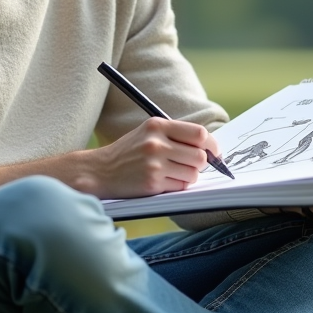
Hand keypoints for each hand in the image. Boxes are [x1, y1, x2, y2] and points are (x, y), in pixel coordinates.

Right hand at [78, 117, 218, 198]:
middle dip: (201, 163)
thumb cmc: (128, 152)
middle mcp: (156, 143)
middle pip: (200, 156)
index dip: (212, 145)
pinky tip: (165, 182)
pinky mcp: (152, 183)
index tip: (213, 152)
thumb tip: (208, 146)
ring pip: (193, 173)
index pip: (199, 133)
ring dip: (189, 176)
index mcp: (158, 126)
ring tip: (175, 173)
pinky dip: (178, 186)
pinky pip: (181, 186)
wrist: (99, 171)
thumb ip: (175, 135)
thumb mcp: (148, 133)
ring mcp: (154, 164)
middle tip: (193, 165)